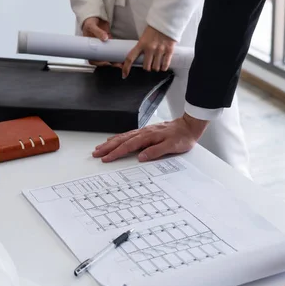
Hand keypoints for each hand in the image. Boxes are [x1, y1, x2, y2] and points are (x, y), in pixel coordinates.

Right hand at [82, 17, 121, 67]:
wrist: (94, 16)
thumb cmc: (89, 22)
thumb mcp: (92, 26)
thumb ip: (98, 32)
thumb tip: (105, 38)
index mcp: (89, 47)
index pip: (93, 59)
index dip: (99, 63)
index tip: (106, 62)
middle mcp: (96, 48)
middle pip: (102, 60)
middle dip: (110, 63)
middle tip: (117, 64)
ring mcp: (103, 46)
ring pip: (108, 56)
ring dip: (114, 60)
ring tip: (121, 62)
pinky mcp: (109, 42)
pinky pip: (113, 49)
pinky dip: (117, 53)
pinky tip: (122, 55)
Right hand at [92, 113, 207, 161]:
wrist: (188, 126)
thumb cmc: (182, 137)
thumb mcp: (172, 146)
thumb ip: (156, 151)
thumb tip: (141, 156)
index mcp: (148, 137)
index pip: (128, 146)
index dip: (116, 153)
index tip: (106, 159)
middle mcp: (143, 133)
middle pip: (121, 140)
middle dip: (107, 147)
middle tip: (96, 153)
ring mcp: (144, 132)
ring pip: (123, 137)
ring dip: (110, 142)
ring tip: (100, 147)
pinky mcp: (146, 132)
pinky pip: (128, 135)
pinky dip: (118, 138)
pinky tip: (114, 140)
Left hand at [122, 26, 175, 78]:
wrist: (167, 21)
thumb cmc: (155, 28)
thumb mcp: (145, 36)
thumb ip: (142, 46)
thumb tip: (140, 57)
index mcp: (141, 44)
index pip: (130, 58)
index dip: (126, 68)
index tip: (124, 74)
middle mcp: (150, 48)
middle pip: (146, 67)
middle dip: (147, 67)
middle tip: (149, 64)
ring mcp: (160, 50)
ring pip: (155, 68)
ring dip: (155, 67)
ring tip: (157, 63)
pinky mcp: (169, 51)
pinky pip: (165, 65)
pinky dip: (163, 67)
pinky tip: (163, 65)